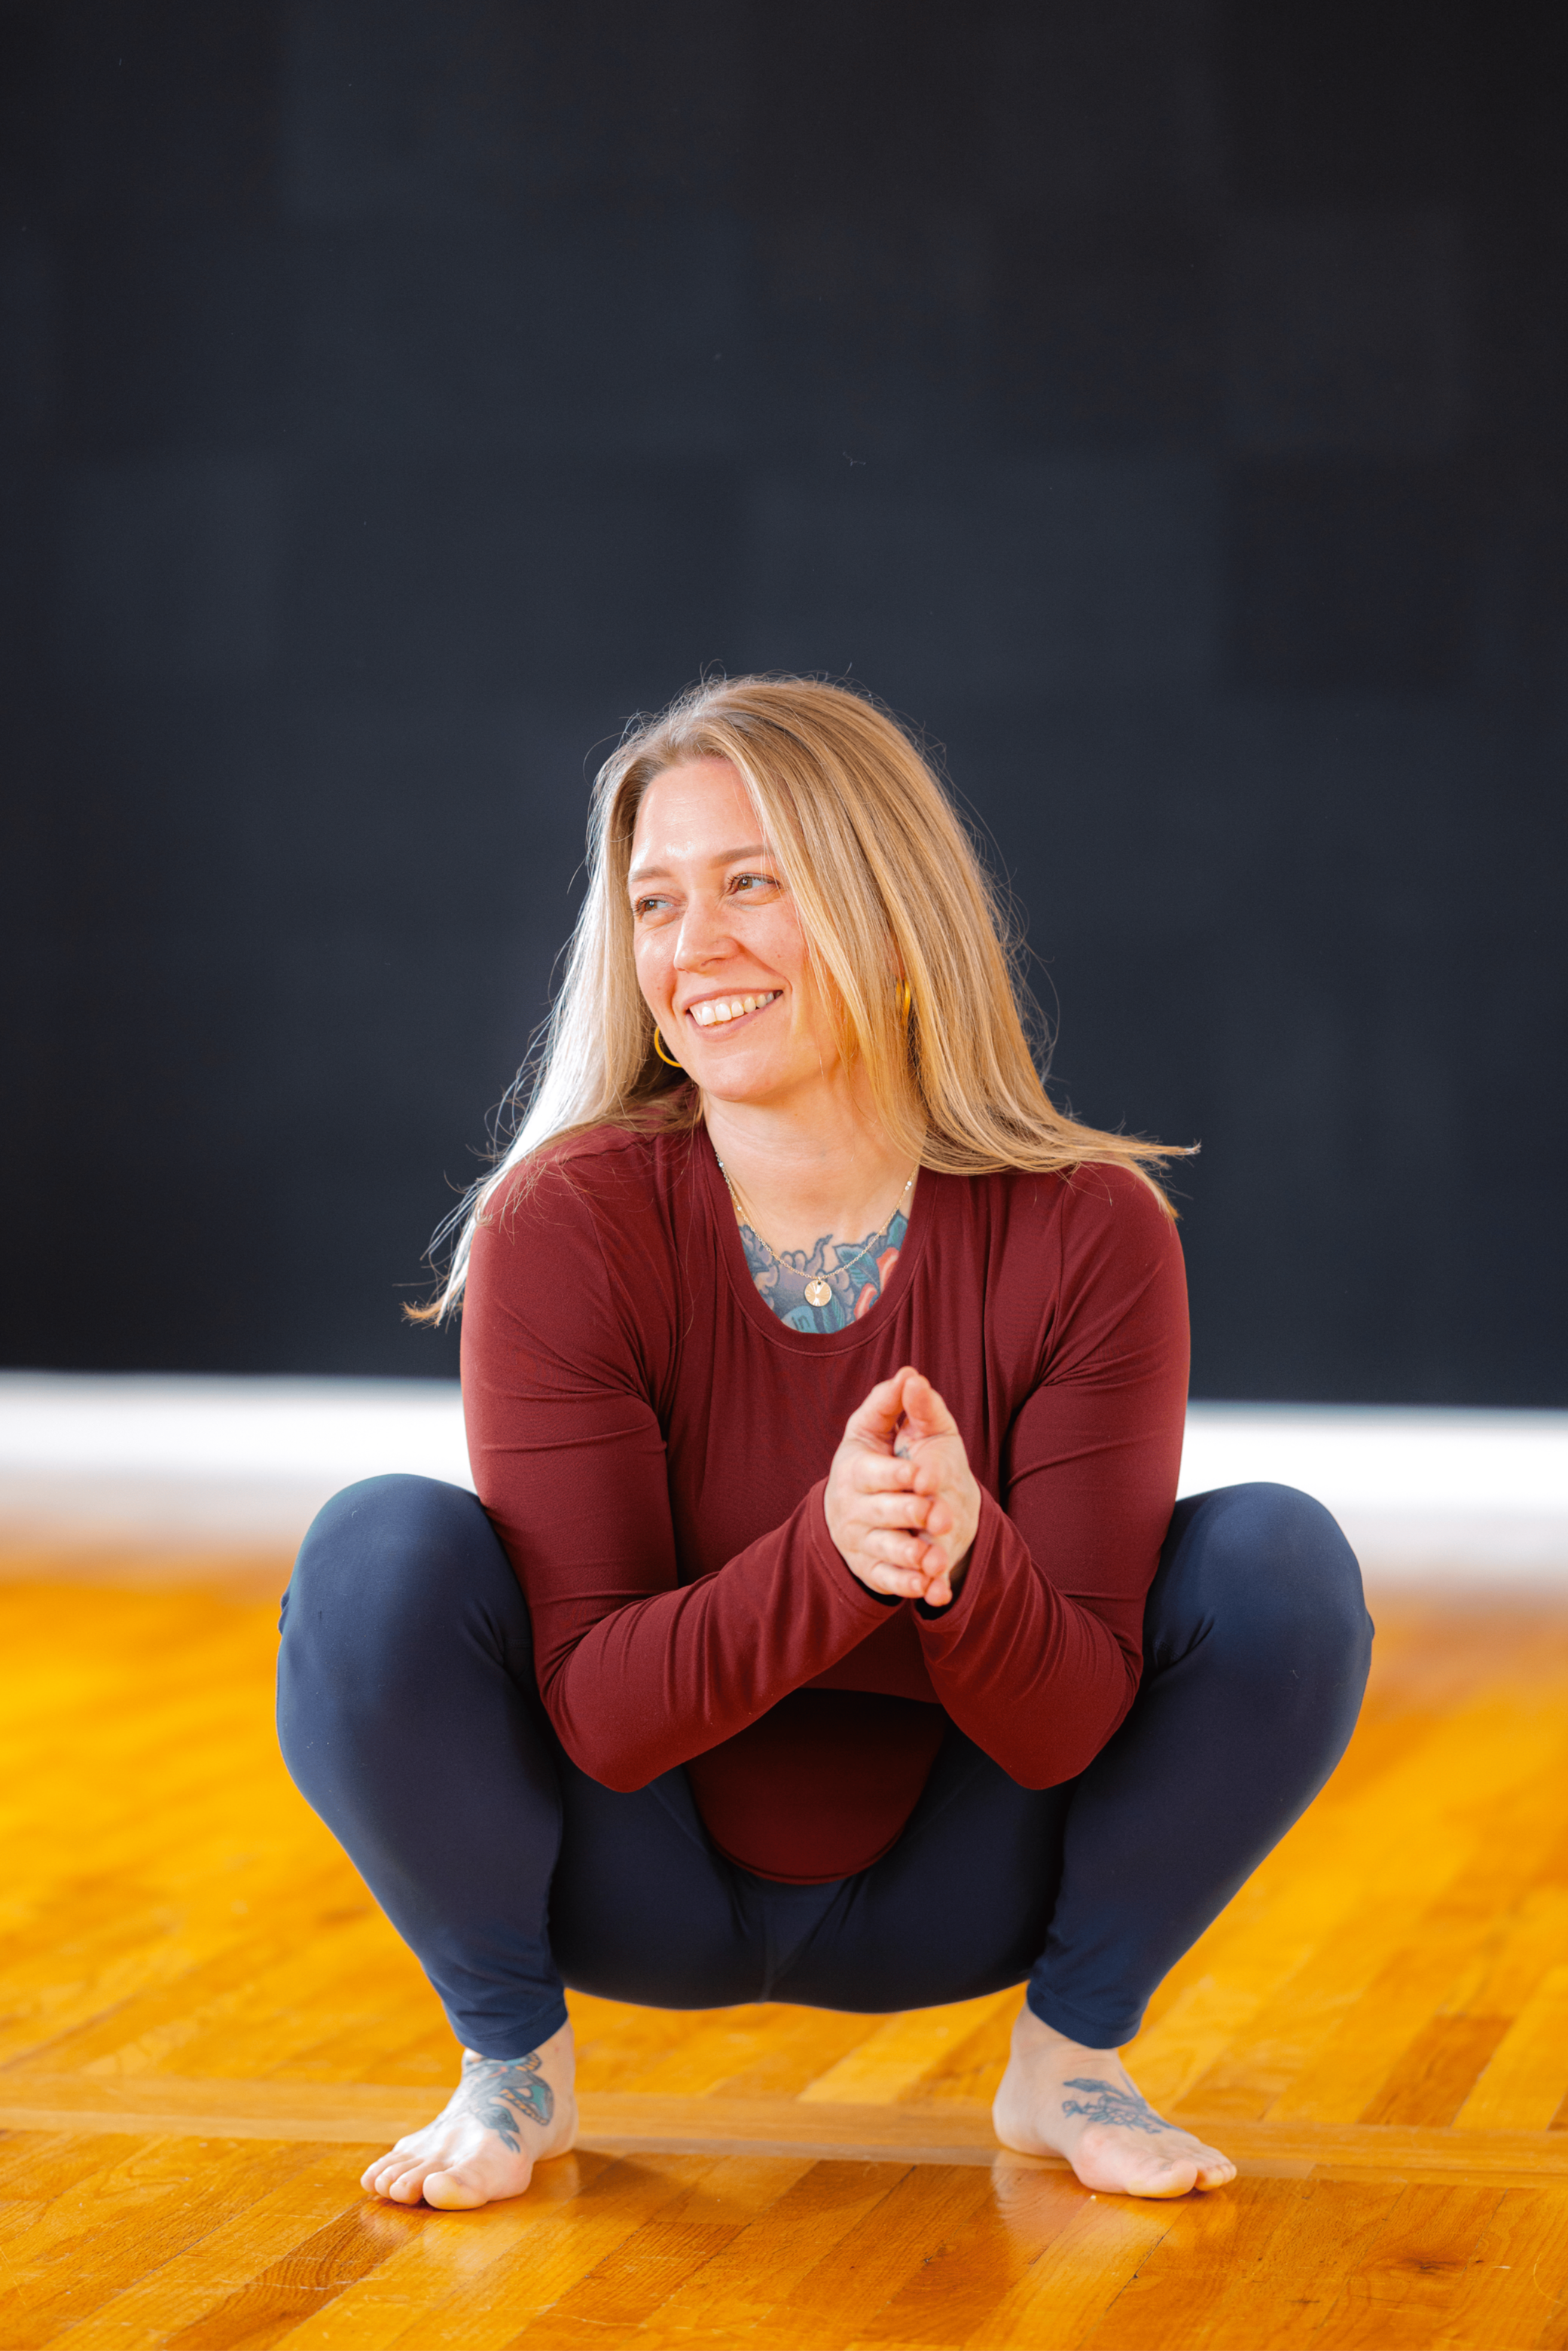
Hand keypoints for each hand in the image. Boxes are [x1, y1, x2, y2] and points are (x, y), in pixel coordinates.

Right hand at [824, 1366, 981, 1607]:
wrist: (866, 1508)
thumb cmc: (885, 1459)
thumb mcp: (886, 1427)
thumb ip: (896, 1403)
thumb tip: (910, 1374)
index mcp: (856, 1469)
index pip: (874, 1474)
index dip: (898, 1476)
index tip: (923, 1476)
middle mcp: (856, 1508)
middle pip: (882, 1514)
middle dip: (911, 1514)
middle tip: (938, 1514)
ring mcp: (863, 1541)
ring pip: (885, 1551)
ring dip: (910, 1556)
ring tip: (932, 1557)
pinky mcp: (874, 1570)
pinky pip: (889, 1582)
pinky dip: (908, 1587)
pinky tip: (929, 1589)